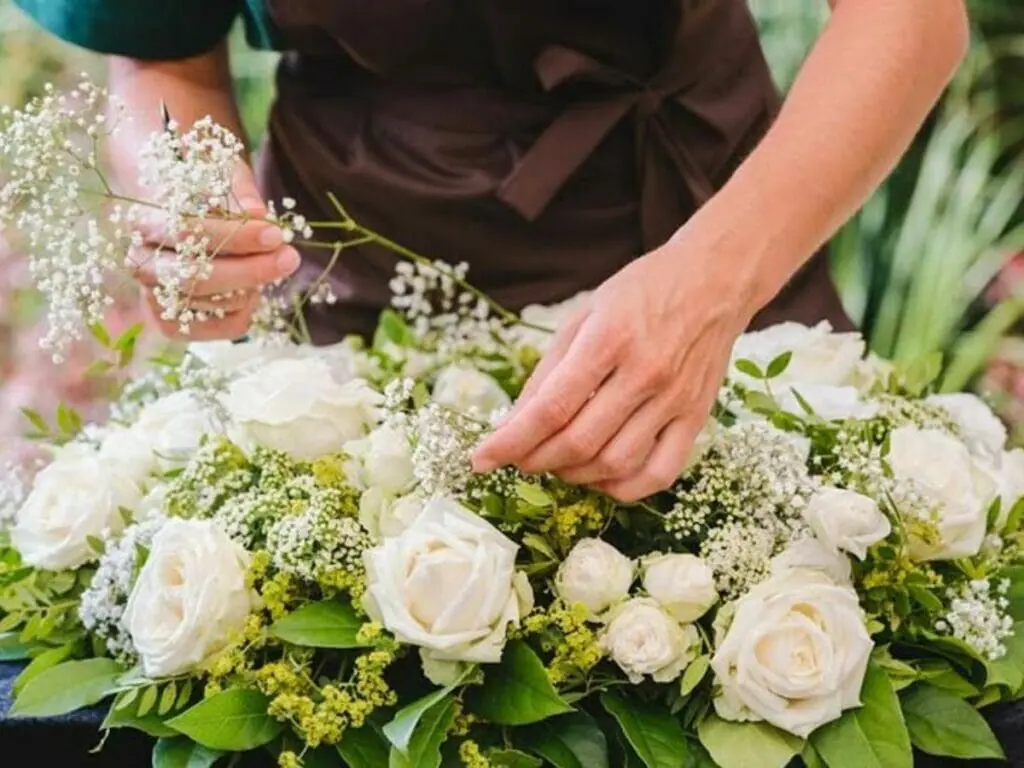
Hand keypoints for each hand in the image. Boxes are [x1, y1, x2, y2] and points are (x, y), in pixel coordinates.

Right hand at [130, 164, 300, 339]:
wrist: (174, 226)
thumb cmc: (201, 197)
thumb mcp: (219, 176)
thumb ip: (238, 189)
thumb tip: (258, 212)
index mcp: (145, 225)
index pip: (188, 232)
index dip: (236, 236)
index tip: (275, 234)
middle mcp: (142, 265)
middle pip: (198, 277)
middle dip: (252, 270)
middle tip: (289, 257)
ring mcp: (155, 300)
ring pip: (216, 303)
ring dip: (252, 286)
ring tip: (263, 265)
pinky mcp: (174, 327)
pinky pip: (225, 326)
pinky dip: (248, 310)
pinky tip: (250, 289)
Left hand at [472, 243, 750, 500]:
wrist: (714, 279)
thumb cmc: (641, 291)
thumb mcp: (583, 314)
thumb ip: (548, 371)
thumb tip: (513, 424)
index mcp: (609, 339)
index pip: (551, 407)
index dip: (510, 441)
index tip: (481, 459)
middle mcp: (645, 373)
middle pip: (579, 441)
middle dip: (536, 460)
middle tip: (519, 459)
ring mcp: (675, 400)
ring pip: (614, 464)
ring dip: (574, 475)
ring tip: (556, 463)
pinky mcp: (697, 418)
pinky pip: (659, 473)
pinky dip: (622, 488)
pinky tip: (600, 476)